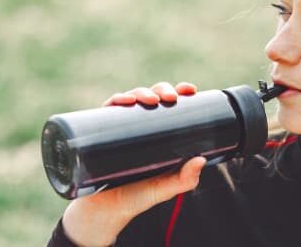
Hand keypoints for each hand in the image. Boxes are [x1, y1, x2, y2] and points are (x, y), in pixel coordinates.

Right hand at [62, 82, 202, 245]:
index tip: (190, 90)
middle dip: (161, 90)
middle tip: (169, 98)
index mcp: (158, 132)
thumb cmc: (137, 196)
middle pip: (151, 97)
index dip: (179, 92)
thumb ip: (185, 179)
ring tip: (149, 100)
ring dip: (140, 92)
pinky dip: (115, 100)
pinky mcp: (99, 133)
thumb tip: (201, 159)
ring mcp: (118, 128)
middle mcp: (138, 125)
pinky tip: (123, 101)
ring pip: (130, 99)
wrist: (105, 211)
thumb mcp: (165, 188)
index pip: (169, 105)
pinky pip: (106, 110)